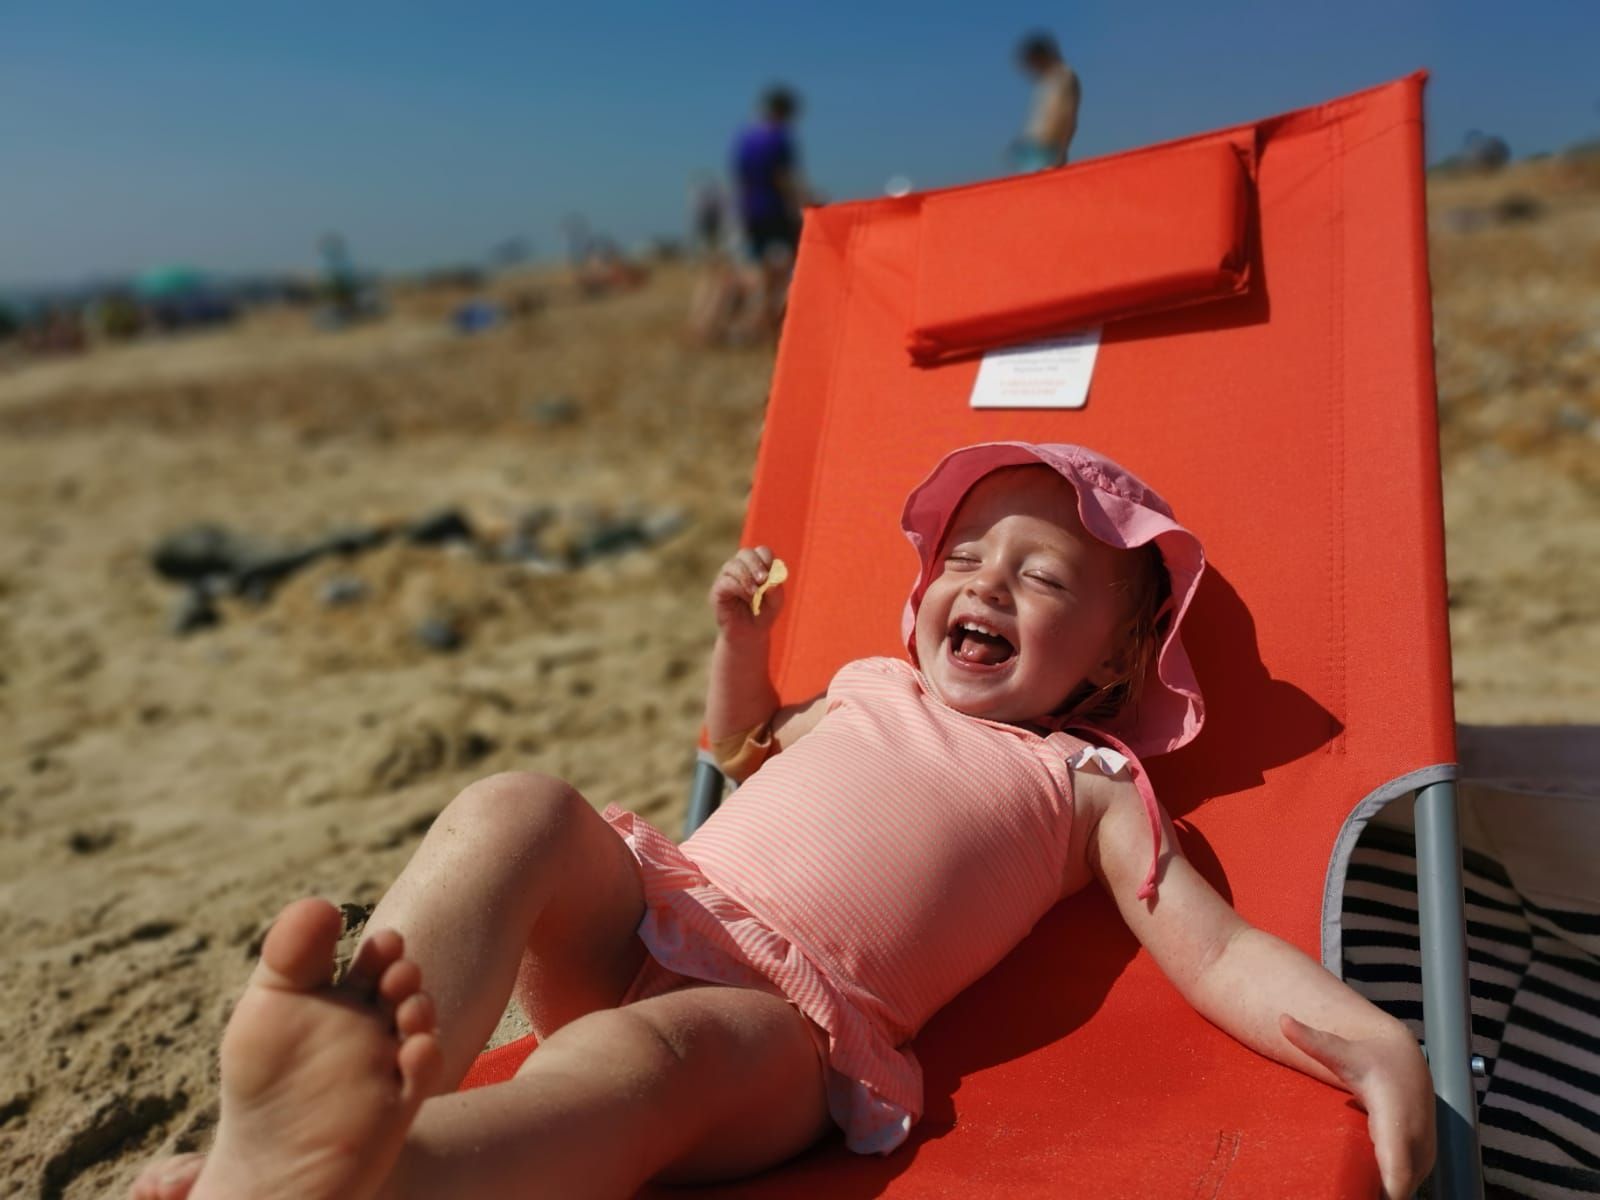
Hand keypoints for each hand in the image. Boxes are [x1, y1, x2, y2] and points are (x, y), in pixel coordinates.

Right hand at [709, 546, 782, 636]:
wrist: (749, 633)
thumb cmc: (763, 613)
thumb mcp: (775, 602)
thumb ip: (775, 590)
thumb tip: (769, 580)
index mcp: (756, 565)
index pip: (761, 551)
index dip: (767, 560)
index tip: (771, 576)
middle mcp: (740, 567)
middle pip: (746, 553)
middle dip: (756, 565)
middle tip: (763, 580)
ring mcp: (727, 576)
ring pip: (733, 565)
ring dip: (747, 577)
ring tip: (756, 594)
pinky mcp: (718, 589)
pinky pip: (726, 581)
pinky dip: (740, 588)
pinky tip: (748, 598)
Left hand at [1280, 1015, 1435, 1198]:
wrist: (1406, 1062)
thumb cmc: (1370, 1058)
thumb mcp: (1342, 1051)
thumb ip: (1313, 1041)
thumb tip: (1281, 1020)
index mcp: (1396, 1122)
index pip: (1396, 1173)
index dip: (1384, 1193)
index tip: (1359, 1198)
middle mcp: (1415, 1146)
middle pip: (1396, 1192)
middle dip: (1369, 1196)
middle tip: (1334, 1197)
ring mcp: (1422, 1158)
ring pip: (1400, 1192)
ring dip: (1374, 1194)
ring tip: (1341, 1195)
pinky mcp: (1421, 1165)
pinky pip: (1401, 1188)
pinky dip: (1382, 1191)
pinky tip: (1355, 1191)